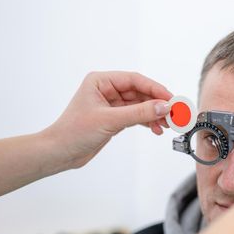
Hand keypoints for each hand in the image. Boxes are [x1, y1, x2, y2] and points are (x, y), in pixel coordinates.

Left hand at [42, 71, 172, 168]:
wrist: (59, 153)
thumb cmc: (73, 132)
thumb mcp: (109, 120)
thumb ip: (138, 112)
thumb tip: (163, 106)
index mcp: (101, 81)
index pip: (135, 80)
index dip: (155, 89)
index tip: (171, 99)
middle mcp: (106, 90)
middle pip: (140, 92)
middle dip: (157, 104)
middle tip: (174, 113)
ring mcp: (111, 104)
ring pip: (140, 105)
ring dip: (154, 114)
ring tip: (167, 124)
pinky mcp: (113, 118)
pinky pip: (136, 116)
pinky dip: (147, 122)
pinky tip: (156, 129)